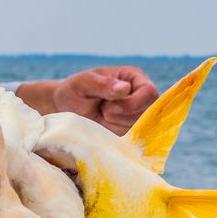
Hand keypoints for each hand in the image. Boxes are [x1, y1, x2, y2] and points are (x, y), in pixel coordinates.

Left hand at [18, 66, 159, 135]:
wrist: (67, 108)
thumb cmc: (75, 90)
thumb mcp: (83, 83)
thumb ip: (103, 84)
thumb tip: (125, 88)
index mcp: (134, 78)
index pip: (149, 93)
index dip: (133, 104)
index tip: (109, 108)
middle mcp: (140, 96)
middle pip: (146, 113)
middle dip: (121, 116)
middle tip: (101, 111)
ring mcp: (136, 114)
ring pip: (138, 128)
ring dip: (115, 125)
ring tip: (100, 114)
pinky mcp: (130, 130)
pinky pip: (129, 139)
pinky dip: (113, 135)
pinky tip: (102, 125)